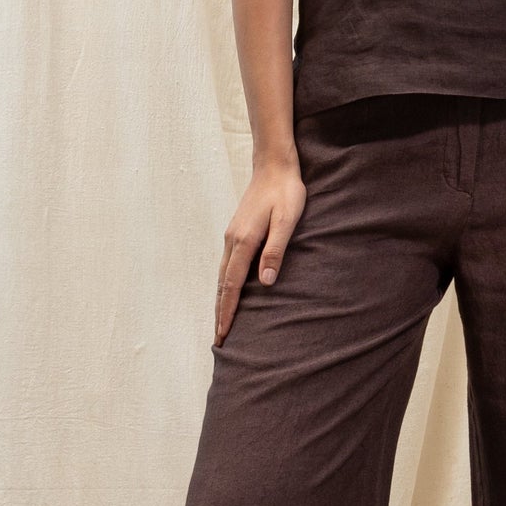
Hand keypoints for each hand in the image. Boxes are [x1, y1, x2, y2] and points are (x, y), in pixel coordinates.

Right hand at [215, 155, 306, 343]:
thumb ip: (275, 251)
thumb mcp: (287, 221)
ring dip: (220, 300)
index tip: (223, 335)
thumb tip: (265, 283)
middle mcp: (232, 241)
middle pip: (221, 285)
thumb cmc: (286, 193)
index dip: (227, 312)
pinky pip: (226, 266)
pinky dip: (224, 285)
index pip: (231, 286)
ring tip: (221, 322)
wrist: (274, 166)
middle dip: (219, 313)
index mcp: (243, 242)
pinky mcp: (236, 232)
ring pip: (221, 276)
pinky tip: (228, 291)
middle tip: (218, 339)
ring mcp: (232, 236)